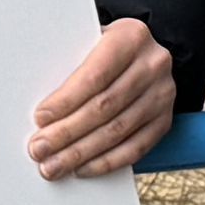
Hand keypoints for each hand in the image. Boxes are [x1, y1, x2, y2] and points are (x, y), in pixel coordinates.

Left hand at [28, 18, 177, 179]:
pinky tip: (82, 168)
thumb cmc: (105, 51)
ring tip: (54, 165)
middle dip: (67, 132)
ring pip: (117, 131)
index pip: (95, 75)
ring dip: (81, 152)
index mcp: (131, 36)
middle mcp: (153, 64)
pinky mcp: (164, 120)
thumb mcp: (90, 42)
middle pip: (105, 106)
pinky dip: (106, 162)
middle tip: (39, 149)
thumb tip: (42, 111)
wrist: (142, 56)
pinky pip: (135, 148)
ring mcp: (163, 94)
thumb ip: (71, 66)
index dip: (66, 100)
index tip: (41, 118)